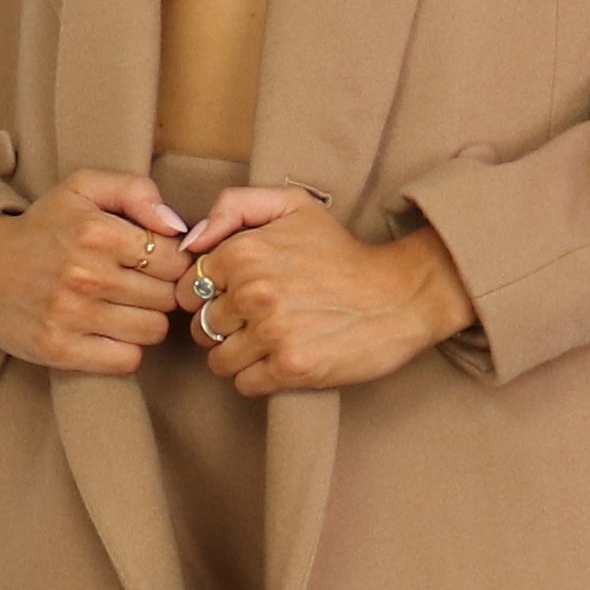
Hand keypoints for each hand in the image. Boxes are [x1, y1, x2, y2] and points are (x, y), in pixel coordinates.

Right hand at [0, 171, 191, 374]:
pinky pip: (127, 360)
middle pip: (167, 296)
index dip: (172, 261)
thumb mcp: (82, 189)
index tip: (154, 262)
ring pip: (153, 330)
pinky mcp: (61, 350)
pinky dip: (125, 349)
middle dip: (160, 290)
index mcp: (97, 232)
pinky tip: (109, 333)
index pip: (174, 259)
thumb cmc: (42, 228)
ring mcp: (72, 316)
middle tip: (138, 285)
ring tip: (124, 308)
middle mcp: (86, 275)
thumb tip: (176, 225)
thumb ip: (135, 191)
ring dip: (145, 320)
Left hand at [176, 186, 475, 396]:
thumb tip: (193, 241)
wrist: (399, 295)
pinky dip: (258, 378)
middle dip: (224, 328)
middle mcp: (253, 292)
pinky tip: (280, 361)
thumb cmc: (342, 252)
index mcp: (244, 252)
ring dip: (238, 357)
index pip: (189, 288)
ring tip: (268, 344)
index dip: (208, 296)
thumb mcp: (294, 205)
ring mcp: (271, 332)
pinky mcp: (291, 368)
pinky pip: (244, 384)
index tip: (233, 299)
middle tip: (256, 322)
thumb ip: (235, 206)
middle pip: (202, 327)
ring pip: (218, 360)